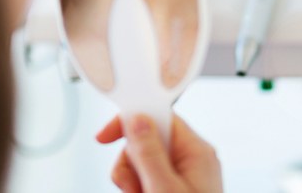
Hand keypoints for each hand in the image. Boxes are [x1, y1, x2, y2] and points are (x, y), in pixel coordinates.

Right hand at [96, 113, 222, 192]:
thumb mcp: (164, 191)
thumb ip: (149, 153)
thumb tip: (137, 119)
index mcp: (195, 152)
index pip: (159, 117)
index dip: (131, 120)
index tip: (106, 136)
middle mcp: (189, 160)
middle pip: (144, 140)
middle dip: (129, 163)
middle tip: (132, 187)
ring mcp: (180, 175)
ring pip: (139, 160)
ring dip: (130, 180)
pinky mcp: (170, 188)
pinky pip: (142, 177)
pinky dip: (135, 188)